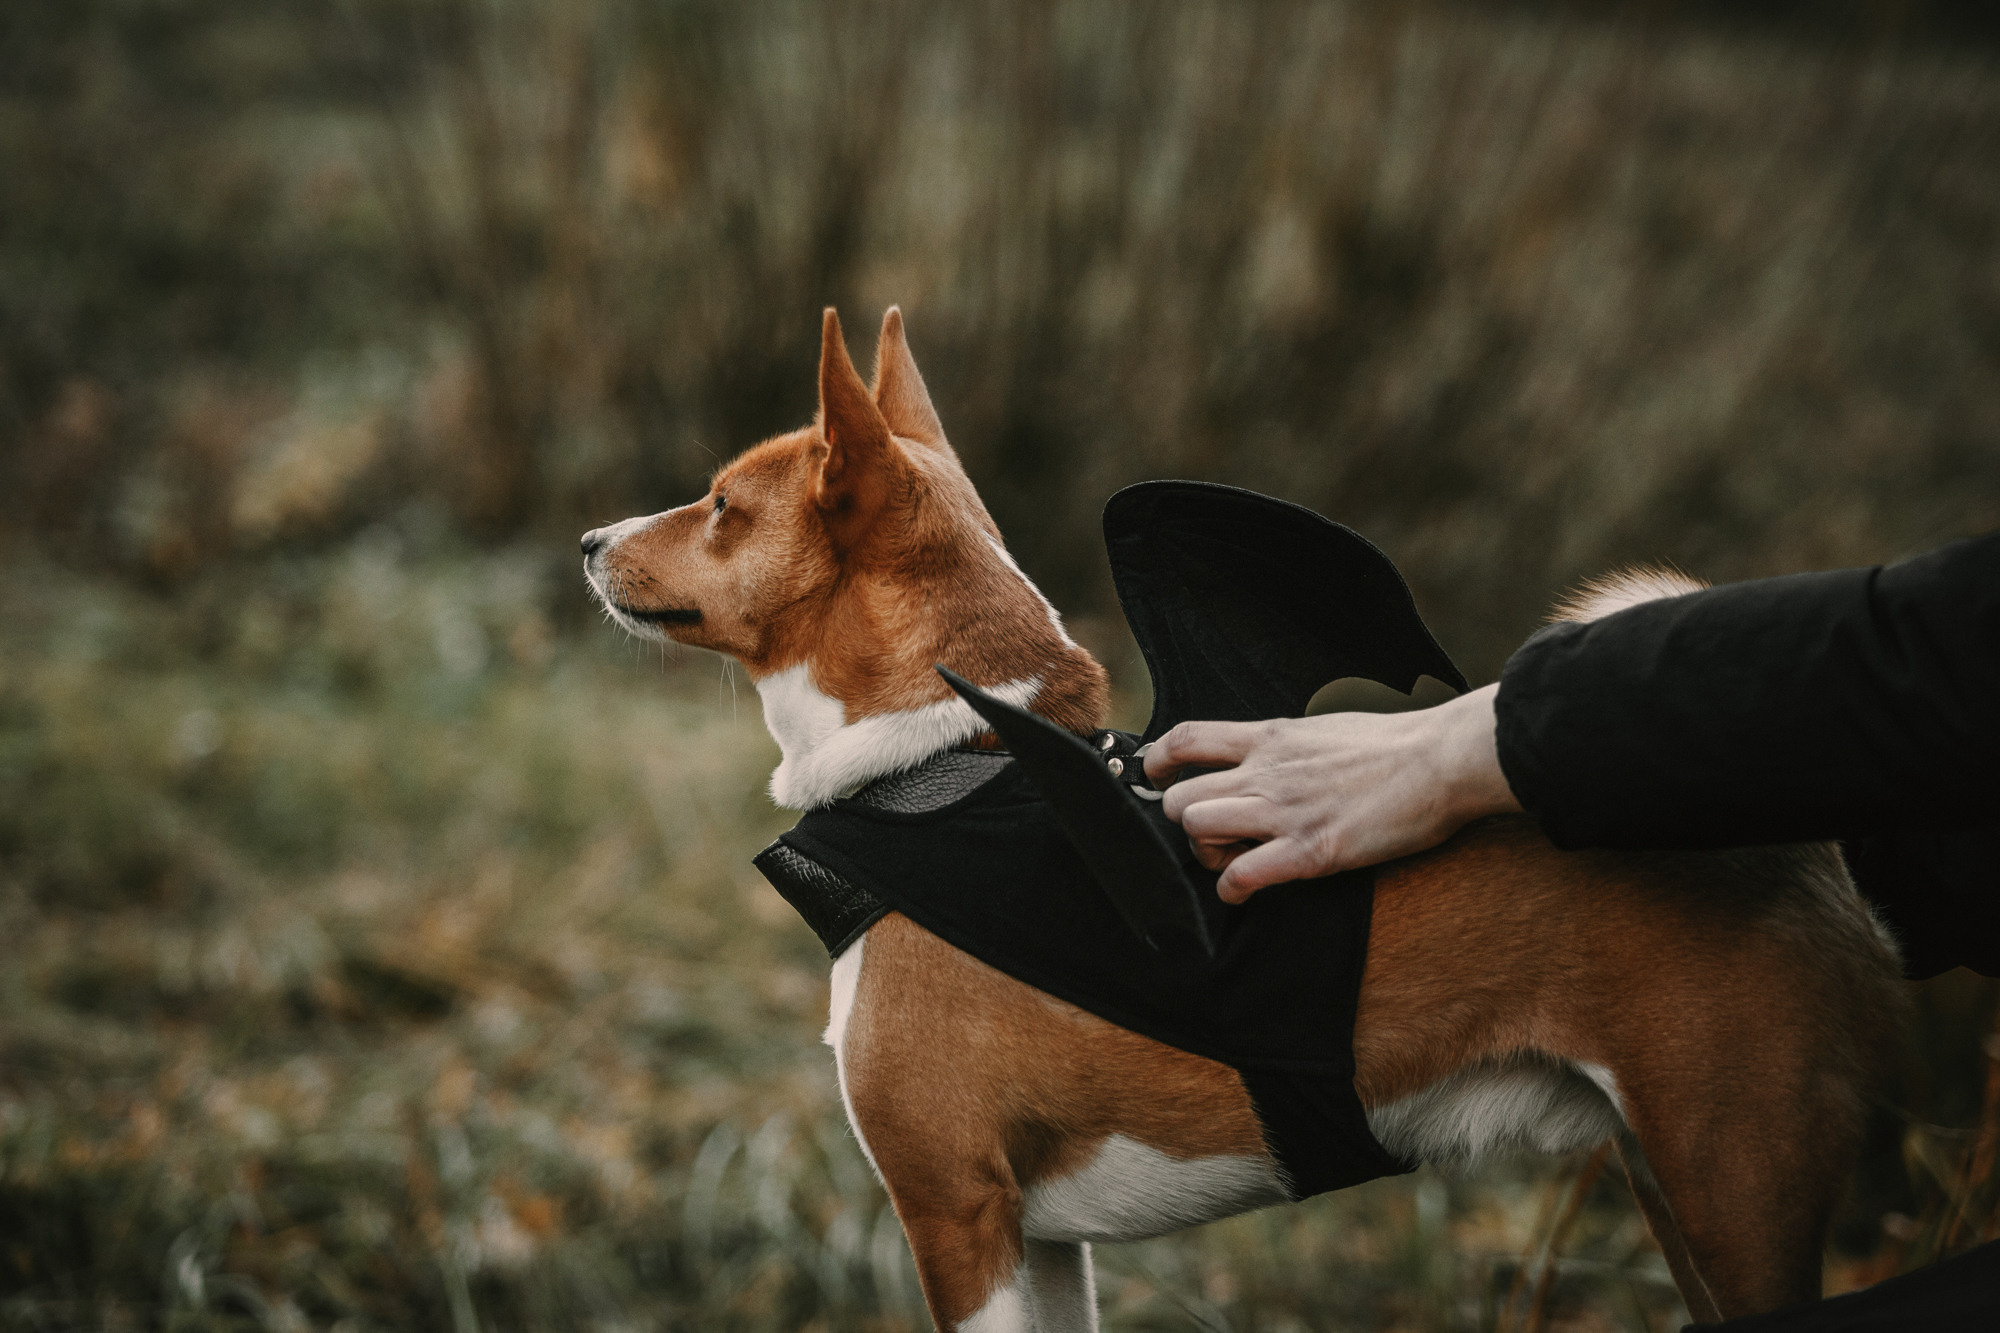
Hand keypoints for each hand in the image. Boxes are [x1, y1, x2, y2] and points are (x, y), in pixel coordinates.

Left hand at [1143, 683, 1520, 902]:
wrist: (1442, 759)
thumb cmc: (1396, 747)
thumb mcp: (1325, 730)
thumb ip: (1288, 746)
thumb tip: (1272, 758)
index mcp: (1271, 737)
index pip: (1186, 739)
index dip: (1158, 761)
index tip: (1158, 776)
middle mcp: (1267, 772)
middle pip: (1181, 798)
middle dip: (1185, 824)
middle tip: (1213, 837)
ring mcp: (1285, 812)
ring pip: (1199, 831)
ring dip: (1205, 855)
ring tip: (1231, 862)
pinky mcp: (1310, 851)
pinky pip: (1241, 876)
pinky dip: (1232, 890)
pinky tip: (1245, 892)